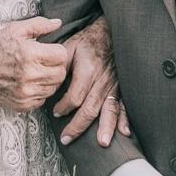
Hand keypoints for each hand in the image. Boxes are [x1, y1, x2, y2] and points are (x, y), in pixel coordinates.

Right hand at [0, 17, 69, 111]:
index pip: (62, 56)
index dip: (57, 51)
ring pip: (53, 88)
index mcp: (30, 54)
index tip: (49, 50)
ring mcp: (26, 93)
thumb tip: (58, 23)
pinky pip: (43, 100)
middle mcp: (29, 75)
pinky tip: (30, 83)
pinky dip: (40, 92)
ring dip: (49, 79)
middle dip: (56, 66)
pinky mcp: (22, 105)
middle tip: (45, 61)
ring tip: (37, 71)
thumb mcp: (15, 29)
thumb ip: (39, 25)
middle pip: (61, 73)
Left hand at [53, 17, 131, 145]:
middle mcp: (102, 79)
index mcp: (88, 70)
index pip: (75, 96)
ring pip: (109, 109)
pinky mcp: (121, 87)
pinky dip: (125, 119)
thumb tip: (49, 87)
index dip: (63, 107)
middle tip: (66, 140)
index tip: (55, 113)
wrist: (108, 32)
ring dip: (105, 127)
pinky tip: (125, 132)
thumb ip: (59, 68)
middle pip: (90, 108)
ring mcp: (114, 85)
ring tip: (102, 142)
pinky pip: (124, 105)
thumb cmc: (86, 42)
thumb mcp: (68, 48)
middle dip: (78, 126)